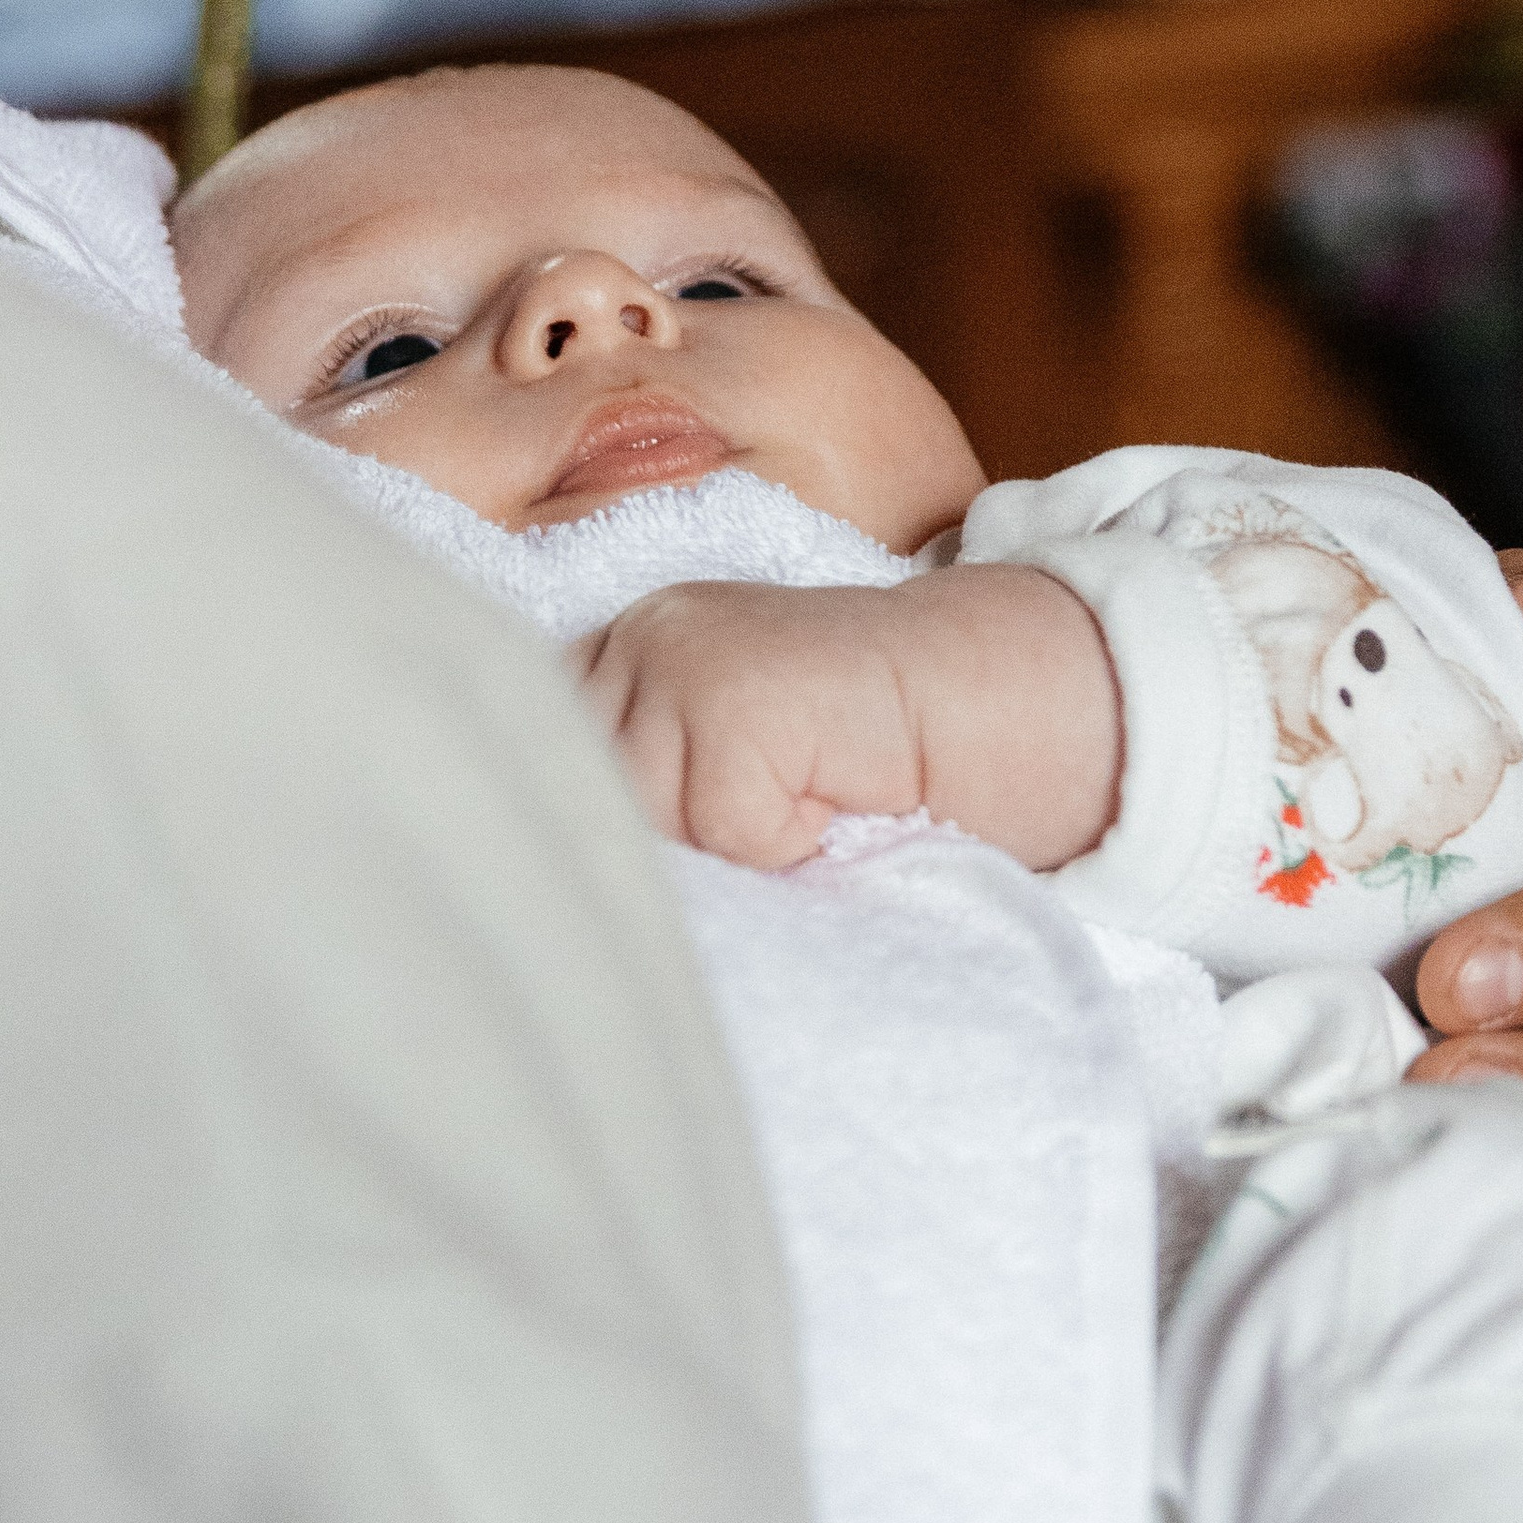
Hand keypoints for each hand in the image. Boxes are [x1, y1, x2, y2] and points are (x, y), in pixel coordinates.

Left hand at [570, 570, 1122, 873]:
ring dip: (725, 844)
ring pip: (649, 823)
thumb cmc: (849, 766)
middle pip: (587, 804)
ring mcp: (679, 652)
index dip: (608, 826)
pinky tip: (828, 794)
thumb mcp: (712, 775)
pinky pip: (724, 826)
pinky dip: (783, 838)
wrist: (978, 702)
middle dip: (664, 841)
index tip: (679, 830)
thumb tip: (551, 884)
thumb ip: (632, 794)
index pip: (543, 771)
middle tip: (757, 811)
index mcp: (611, 656)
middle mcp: (630, 637)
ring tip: (794, 802)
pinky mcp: (736, 691)